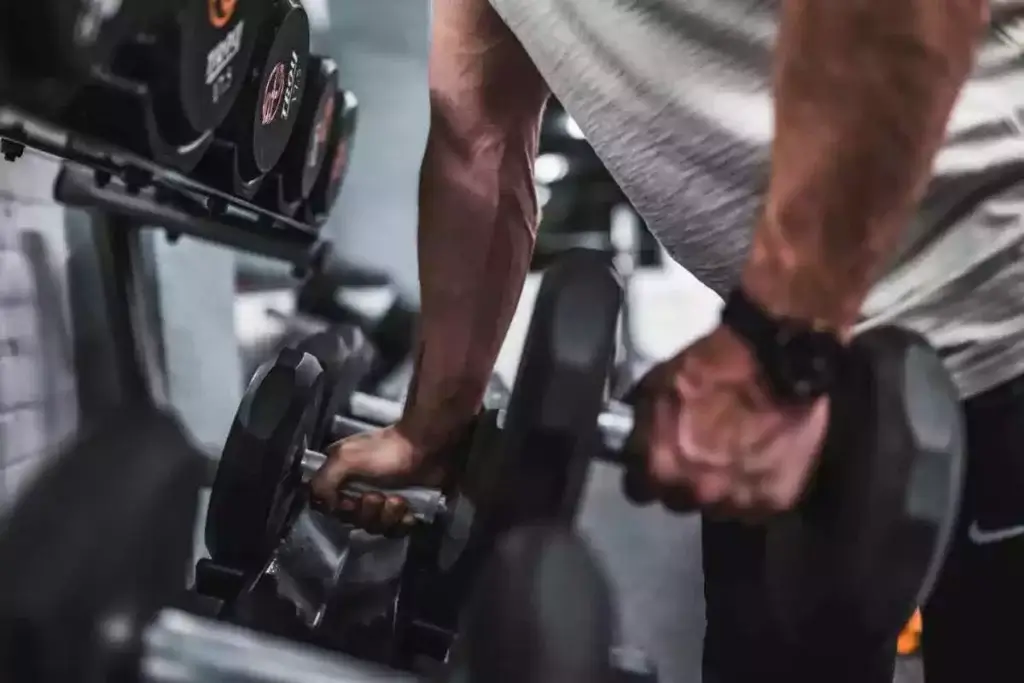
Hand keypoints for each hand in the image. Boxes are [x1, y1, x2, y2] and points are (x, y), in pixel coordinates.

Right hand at [309, 424, 447, 535]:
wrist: (428, 446)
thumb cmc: (386, 450)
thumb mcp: (345, 458)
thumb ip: (323, 482)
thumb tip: (324, 505)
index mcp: (342, 477)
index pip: (328, 508)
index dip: (340, 511)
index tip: (351, 502)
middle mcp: (359, 490)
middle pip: (353, 521)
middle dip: (368, 512)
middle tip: (379, 496)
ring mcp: (383, 501)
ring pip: (376, 527)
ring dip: (387, 516)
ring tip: (399, 499)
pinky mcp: (405, 510)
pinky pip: (397, 530)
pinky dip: (402, 521)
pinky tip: (409, 509)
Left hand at [623, 324, 829, 516]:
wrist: (780, 362)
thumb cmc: (715, 366)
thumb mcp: (658, 384)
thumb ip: (645, 424)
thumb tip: (636, 438)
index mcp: (660, 465)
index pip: (638, 489)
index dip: (647, 472)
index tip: (658, 459)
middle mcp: (695, 492)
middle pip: (679, 501)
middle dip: (685, 482)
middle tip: (701, 455)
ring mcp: (736, 502)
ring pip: (719, 507)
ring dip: (722, 489)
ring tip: (737, 457)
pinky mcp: (775, 502)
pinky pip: (757, 506)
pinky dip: (758, 489)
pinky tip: (763, 462)